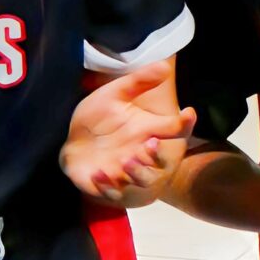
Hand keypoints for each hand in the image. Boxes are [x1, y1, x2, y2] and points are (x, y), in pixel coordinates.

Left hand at [63, 59, 196, 205]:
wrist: (70, 142)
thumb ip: (138, 82)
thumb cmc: (97, 119)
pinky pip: (113, 193)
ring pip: (142, 181)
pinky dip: (107, 186)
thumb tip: (166, 66)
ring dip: (137, 173)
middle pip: (162, 162)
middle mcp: (141, 154)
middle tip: (150, 144)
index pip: (175, 130)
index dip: (185, 123)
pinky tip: (98, 173)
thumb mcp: (114, 95)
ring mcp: (126, 173)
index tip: (189, 112)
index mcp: (147, 131)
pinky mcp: (108, 187)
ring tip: (126, 161)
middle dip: (158, 157)